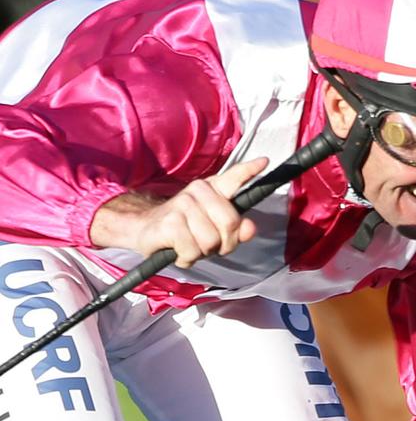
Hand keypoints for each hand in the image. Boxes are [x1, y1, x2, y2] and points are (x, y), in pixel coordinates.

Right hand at [90, 157, 268, 267]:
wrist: (145, 228)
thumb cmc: (185, 229)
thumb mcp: (212, 228)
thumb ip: (235, 228)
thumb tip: (250, 228)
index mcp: (213, 189)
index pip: (234, 177)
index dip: (250, 170)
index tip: (265, 161)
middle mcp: (199, 191)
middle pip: (231, 223)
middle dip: (224, 243)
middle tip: (210, 246)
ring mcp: (184, 204)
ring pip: (212, 240)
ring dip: (203, 252)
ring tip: (191, 246)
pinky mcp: (171, 222)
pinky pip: (192, 250)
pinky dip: (187, 258)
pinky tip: (179, 251)